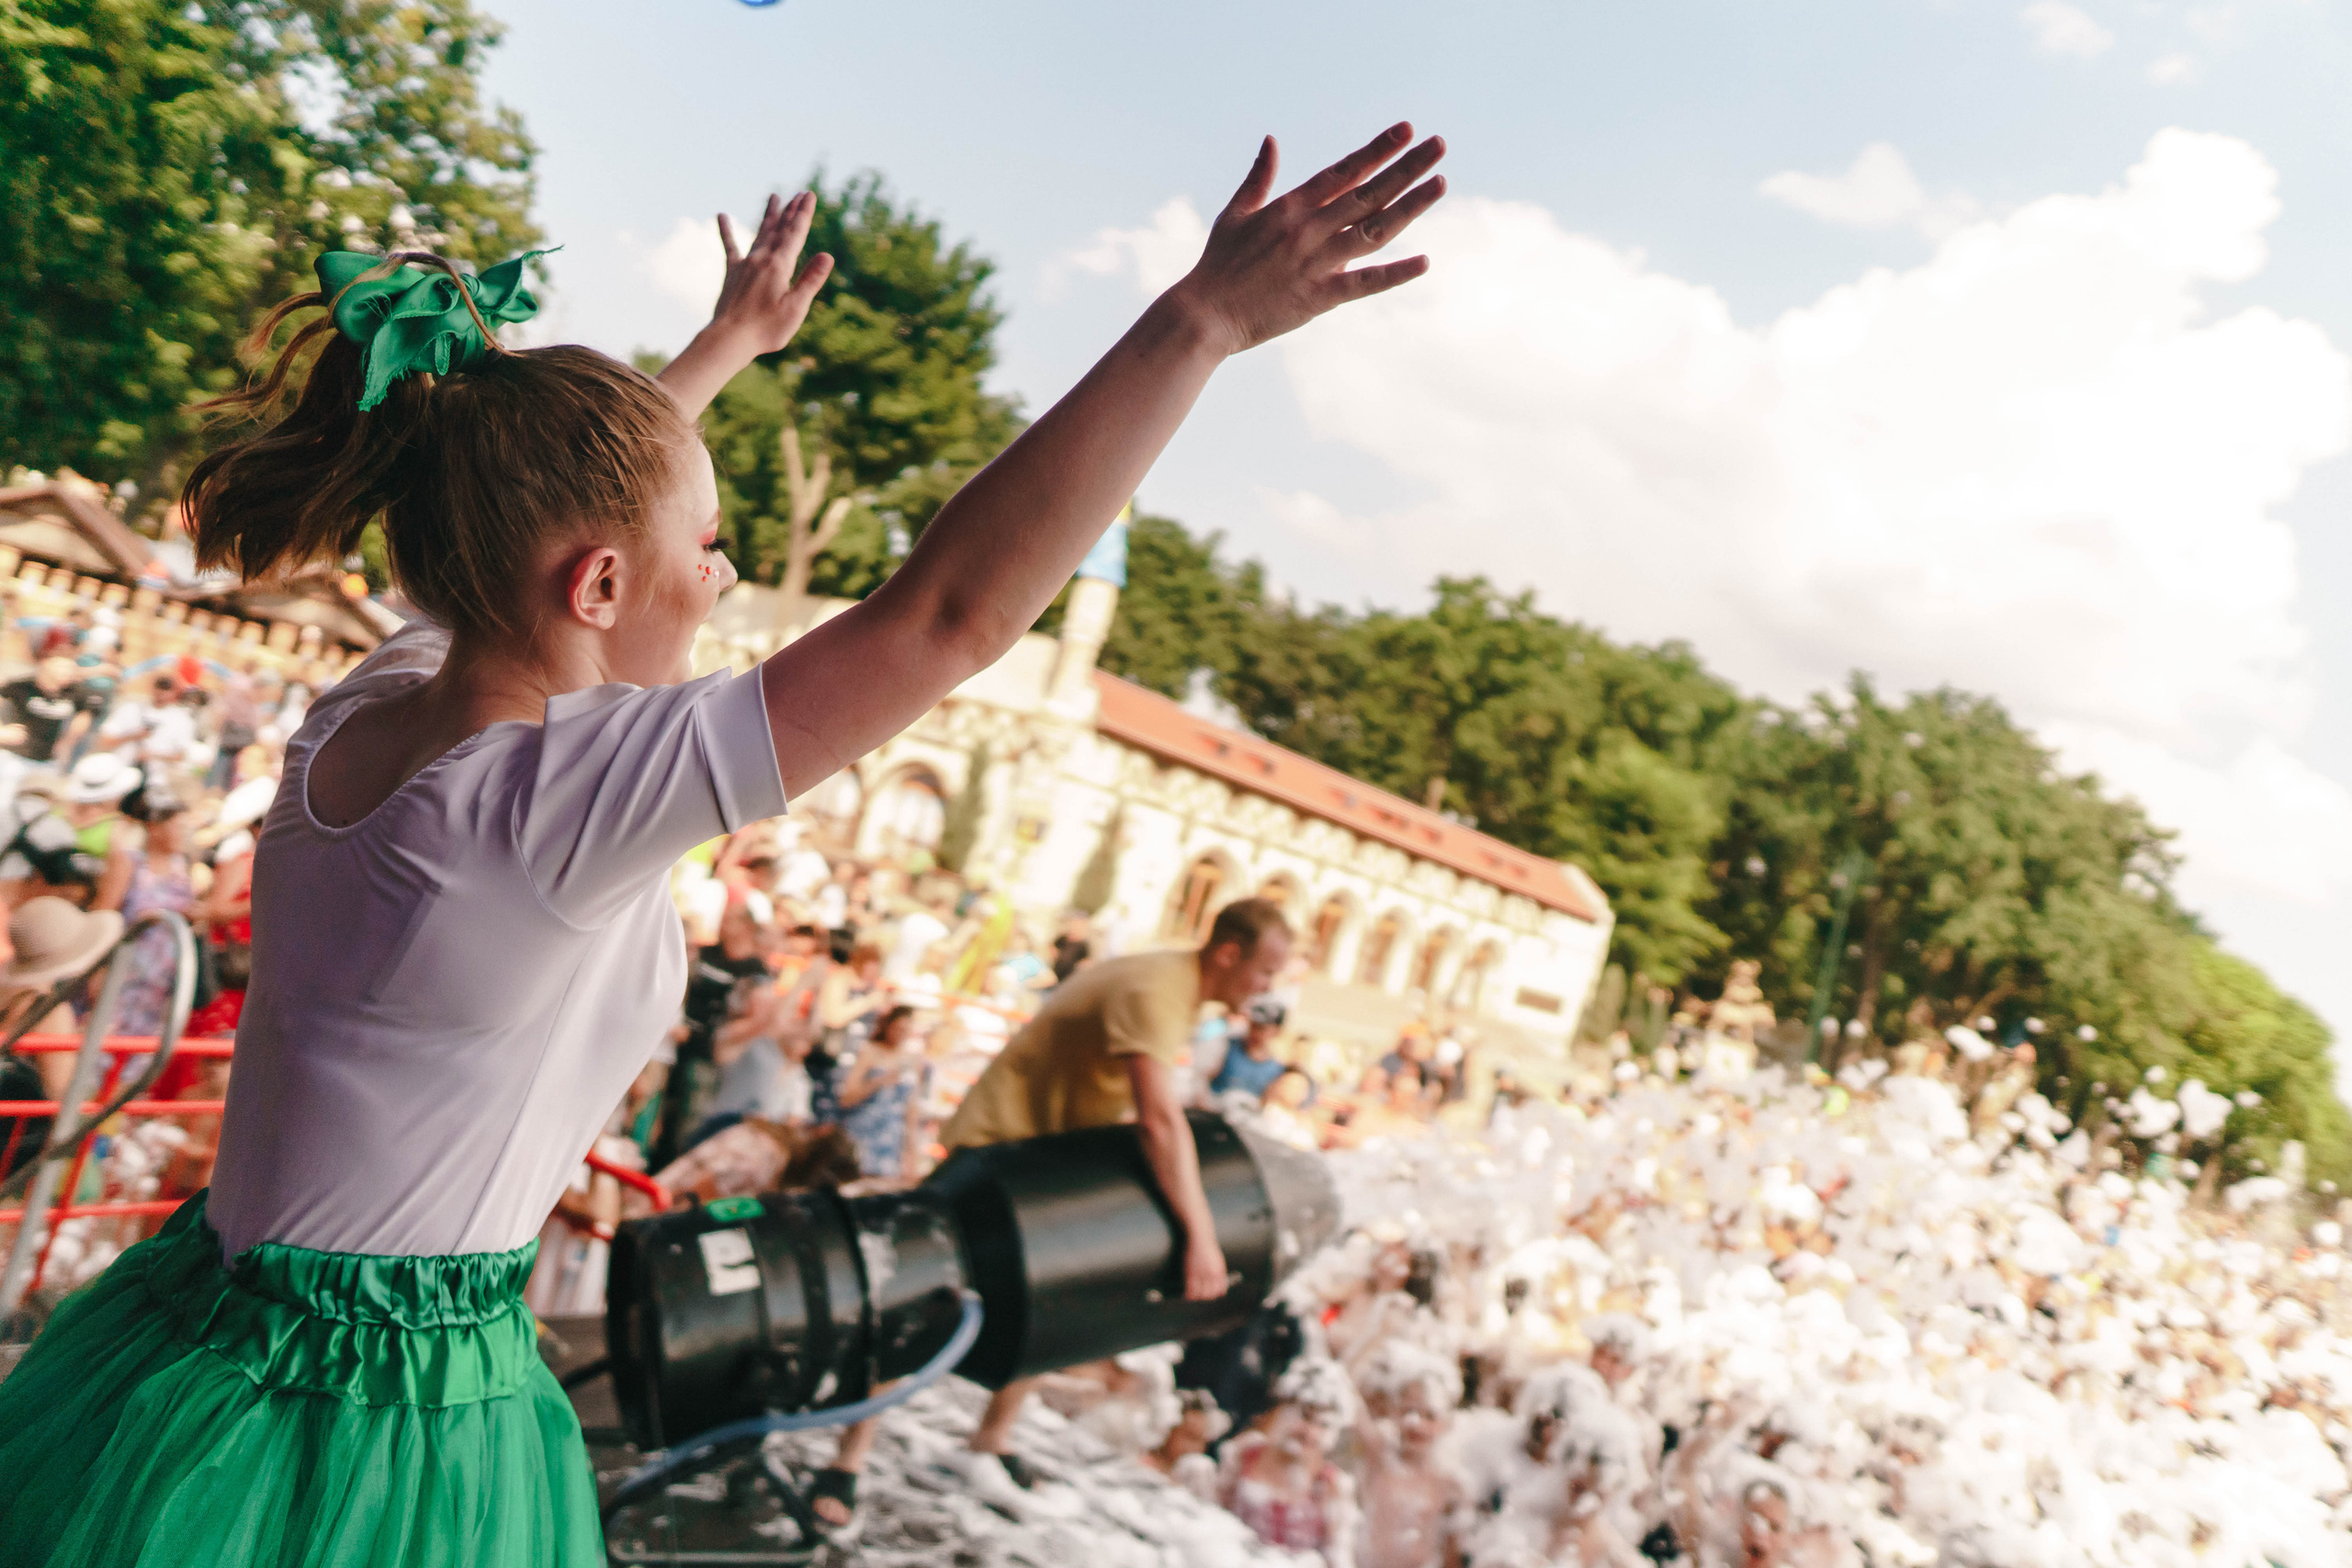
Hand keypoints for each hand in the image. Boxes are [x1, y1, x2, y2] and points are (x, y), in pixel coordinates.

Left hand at [709, 191, 835, 356]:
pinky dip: (726, 230)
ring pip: (760, 233)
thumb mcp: (795, 308)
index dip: (803, 213)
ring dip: (769, 215)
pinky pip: (730, 247)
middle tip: (799, 194)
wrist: (730, 338)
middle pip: (779, 229)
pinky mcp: (732, 273)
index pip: (795, 233)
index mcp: (779, 266)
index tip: (809, 194)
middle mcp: (762, 259)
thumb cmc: (766, 328)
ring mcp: (745, 264)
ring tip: (774, 197)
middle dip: (790, 210)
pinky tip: (722, 215)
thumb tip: (827, 255)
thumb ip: (810, 280)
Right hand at [1167, 123, 1446, 357]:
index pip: (1344, 171)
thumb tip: (1271, 140)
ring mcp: (1316, 263)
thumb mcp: (1236, 213)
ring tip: (1439, 185)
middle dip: (1406, 167)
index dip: (1377, 149)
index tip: (1406, 130)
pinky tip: (1423, 262)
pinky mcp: (1319, 297)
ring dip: (1410, 207)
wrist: (1203, 314)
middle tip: (1439, 146)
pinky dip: (1394, 274)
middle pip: (1369, 193)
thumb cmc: (1218, 264)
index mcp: (1291, 206)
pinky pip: (1364, 284)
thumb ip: (1259, 177)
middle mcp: (1309, 229)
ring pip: (1374, 231)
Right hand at [1182, 1233, 1230, 1301]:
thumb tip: (1221, 1285)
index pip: (1219, 1290)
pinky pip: (1190, 1290)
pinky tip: (1186, 1295)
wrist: (1199, 1238)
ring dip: (1196, 1297)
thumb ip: (1219, 1273)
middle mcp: (1211, 1275)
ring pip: (1200, 1294)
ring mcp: (1201, 1275)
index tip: (1209, 1295)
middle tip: (1199, 1296)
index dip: (1214, 1294)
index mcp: (1219, 1272)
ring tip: (1192, 1296)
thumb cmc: (1207, 1248)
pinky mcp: (1190, 1273)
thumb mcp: (1218, 1260)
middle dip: (1204, 1297)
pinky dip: (1188, 1295)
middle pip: (1209, 1294)